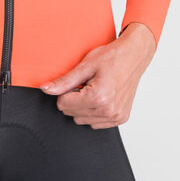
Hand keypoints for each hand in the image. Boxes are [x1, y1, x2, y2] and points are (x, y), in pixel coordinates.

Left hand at [39, 22, 156, 127]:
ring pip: (82, 121)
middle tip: (87, 84)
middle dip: (74, 99)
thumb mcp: (85, 66)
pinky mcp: (120, 118)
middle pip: (71, 114)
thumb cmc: (112, 57)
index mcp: (98, 97)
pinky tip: (102, 97)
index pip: (63, 104)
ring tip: (95, 89)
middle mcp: (108, 110)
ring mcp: (116, 116)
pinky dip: (94, 112)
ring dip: (84, 107)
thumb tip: (46, 89)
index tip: (77, 81)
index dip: (66, 91)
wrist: (134, 57)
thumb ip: (64, 81)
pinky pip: (96, 123)